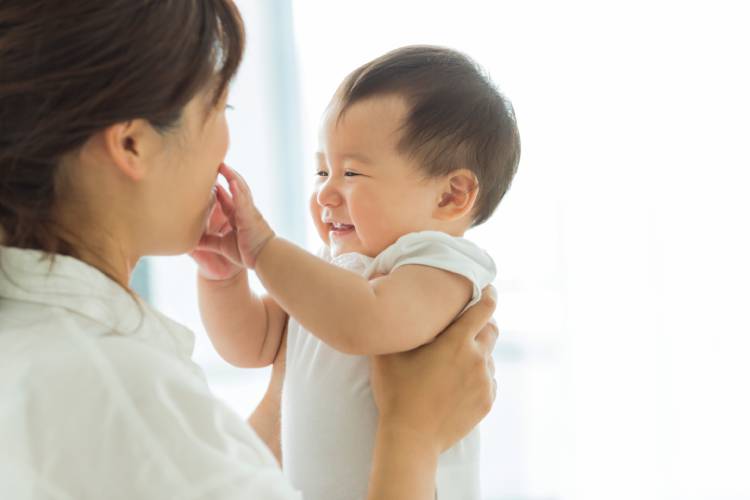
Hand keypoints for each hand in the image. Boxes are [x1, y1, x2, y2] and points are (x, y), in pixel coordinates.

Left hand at [194, 164, 275, 269]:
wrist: (264, 258)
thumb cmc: (247, 253)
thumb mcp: (222, 245)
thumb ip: (208, 242)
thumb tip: (191, 243)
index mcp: (237, 216)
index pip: (226, 199)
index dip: (218, 190)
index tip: (209, 180)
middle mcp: (243, 211)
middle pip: (235, 189)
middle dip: (227, 176)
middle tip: (216, 163)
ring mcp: (248, 212)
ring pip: (241, 190)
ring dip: (232, 177)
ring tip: (223, 166)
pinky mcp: (251, 217)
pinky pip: (244, 202)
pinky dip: (238, 192)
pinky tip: (232, 182)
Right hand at [370, 286, 498, 453]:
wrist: (411, 437)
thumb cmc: (396, 391)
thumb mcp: (390, 352)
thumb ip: (401, 325)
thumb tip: (393, 304)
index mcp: (457, 340)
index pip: (484, 307)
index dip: (488, 294)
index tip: (487, 288)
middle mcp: (477, 358)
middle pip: (492, 329)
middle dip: (483, 323)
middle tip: (467, 324)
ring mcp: (485, 381)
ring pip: (489, 357)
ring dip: (478, 352)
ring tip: (455, 361)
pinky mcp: (487, 401)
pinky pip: (489, 380)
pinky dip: (478, 376)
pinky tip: (458, 382)